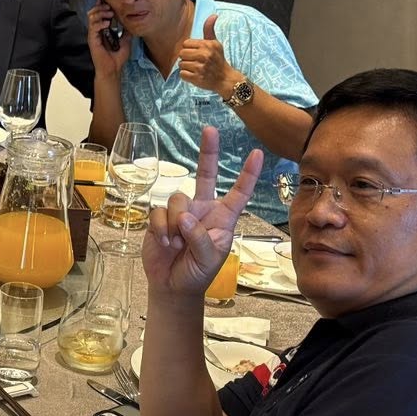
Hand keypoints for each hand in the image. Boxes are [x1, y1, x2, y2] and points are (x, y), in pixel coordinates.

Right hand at [86, 5, 127, 76]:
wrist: (113, 69)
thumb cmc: (117, 58)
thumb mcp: (126, 41)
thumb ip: (126, 31)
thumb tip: (131, 23)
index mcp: (103, 30)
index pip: (100, 14)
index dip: (101, 5)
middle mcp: (96, 31)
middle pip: (93, 12)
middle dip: (101, 7)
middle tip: (110, 8)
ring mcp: (93, 35)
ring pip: (91, 17)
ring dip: (100, 13)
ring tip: (109, 14)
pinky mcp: (92, 40)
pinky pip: (92, 27)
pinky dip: (99, 23)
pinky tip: (106, 23)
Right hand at [143, 124, 263, 300]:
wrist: (172, 286)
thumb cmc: (198, 272)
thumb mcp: (210, 258)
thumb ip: (200, 237)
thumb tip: (184, 216)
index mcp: (222, 218)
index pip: (238, 193)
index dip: (248, 174)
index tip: (258, 154)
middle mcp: (203, 209)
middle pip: (205, 174)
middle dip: (208, 152)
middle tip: (210, 129)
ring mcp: (181, 212)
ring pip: (177, 199)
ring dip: (175, 223)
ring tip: (176, 243)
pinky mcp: (160, 218)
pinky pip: (158, 212)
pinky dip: (161, 229)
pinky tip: (164, 243)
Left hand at [176, 13, 237, 96]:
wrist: (225, 78)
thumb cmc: (218, 59)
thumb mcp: (215, 43)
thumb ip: (209, 29)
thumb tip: (213, 15)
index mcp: (207, 45)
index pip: (186, 43)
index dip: (189, 49)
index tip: (196, 53)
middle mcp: (204, 55)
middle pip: (182, 53)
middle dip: (186, 58)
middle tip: (196, 61)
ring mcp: (200, 67)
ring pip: (181, 64)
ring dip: (186, 67)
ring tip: (196, 68)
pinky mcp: (197, 78)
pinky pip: (182, 74)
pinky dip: (186, 76)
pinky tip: (194, 75)